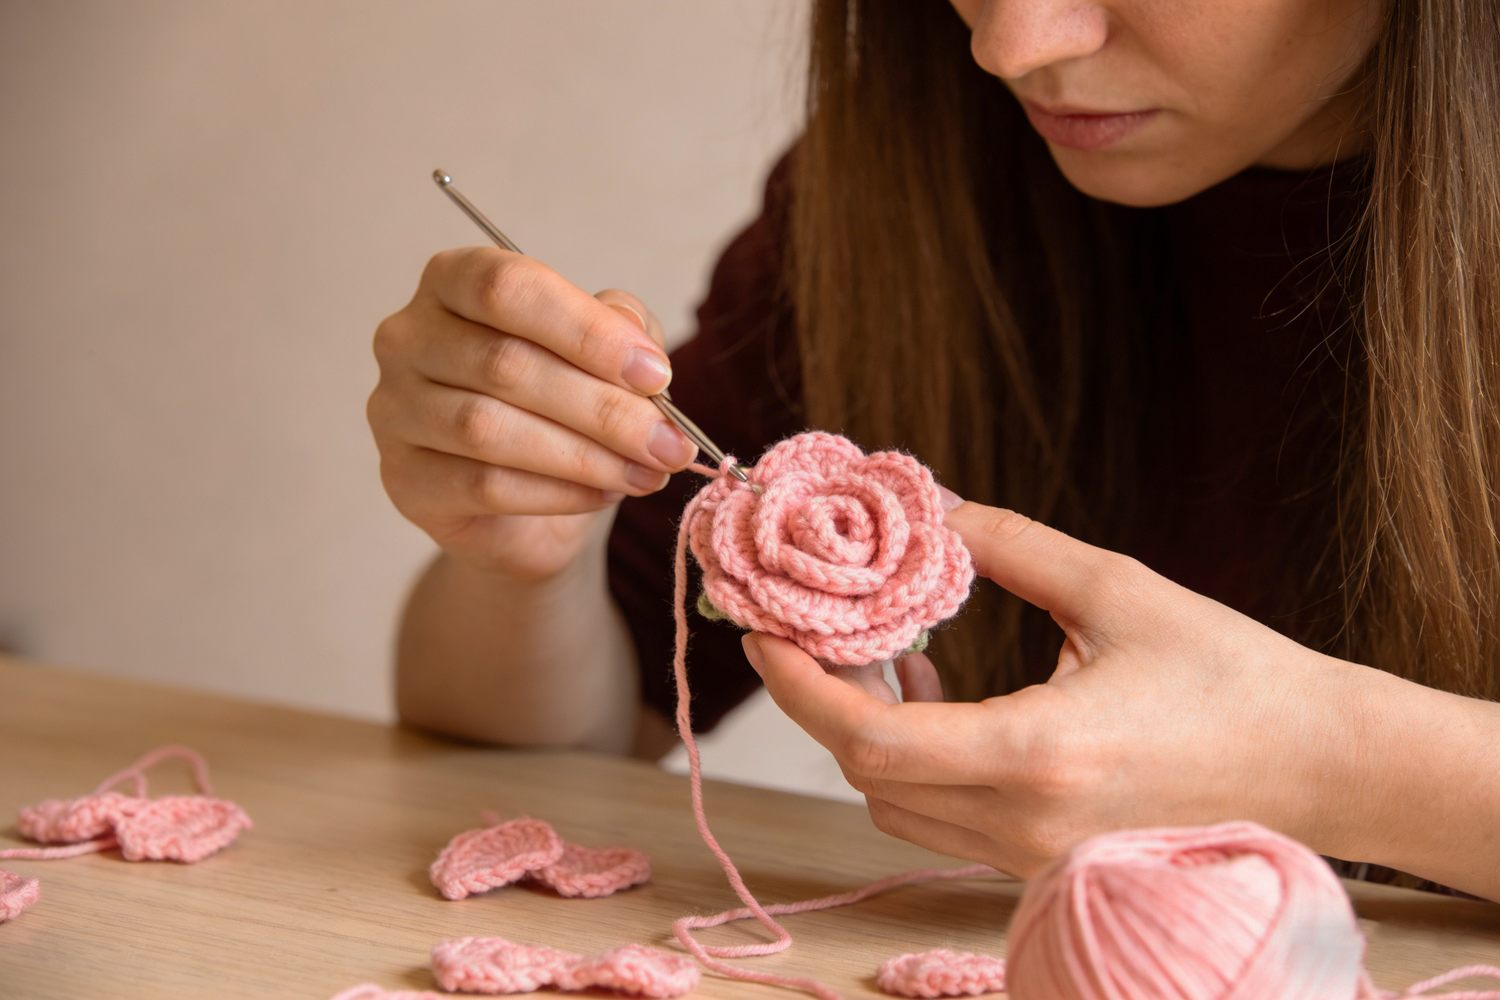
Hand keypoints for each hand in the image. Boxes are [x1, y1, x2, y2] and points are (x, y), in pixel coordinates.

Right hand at [368, 248, 698, 578]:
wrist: (521, 502)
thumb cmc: (558, 405)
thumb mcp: (603, 351)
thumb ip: (622, 329)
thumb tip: (640, 350)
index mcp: (454, 281)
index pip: (509, 287)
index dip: (587, 331)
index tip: (655, 374)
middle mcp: (409, 337)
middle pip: (505, 364)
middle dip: (604, 408)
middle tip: (671, 443)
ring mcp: (394, 410)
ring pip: (489, 429)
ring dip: (586, 455)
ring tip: (648, 472)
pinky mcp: (404, 479)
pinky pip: (482, 485)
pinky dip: (557, 492)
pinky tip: (605, 493)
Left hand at [742, 500, 1373, 877]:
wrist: (1317, 766)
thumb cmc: (1229, 673)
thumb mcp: (1115, 589)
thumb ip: (1009, 545)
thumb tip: (929, 505)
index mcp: (1039, 754)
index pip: (872, 740)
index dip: (801, 688)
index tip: (762, 630)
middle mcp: (1025, 821)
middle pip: (868, 774)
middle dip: (820, 699)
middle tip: (806, 627)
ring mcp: (1034, 854)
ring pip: (897, 805)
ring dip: (866, 734)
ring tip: (889, 654)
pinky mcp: (1045, 861)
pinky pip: (941, 820)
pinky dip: (913, 764)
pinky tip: (938, 697)